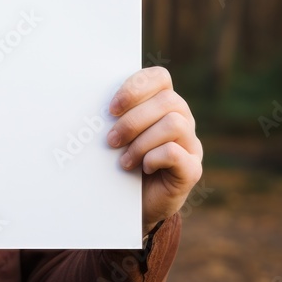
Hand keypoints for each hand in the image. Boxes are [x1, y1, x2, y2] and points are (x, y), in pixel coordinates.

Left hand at [107, 66, 202, 235]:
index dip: (135, 88)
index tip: (111, 108)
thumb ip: (112, 118)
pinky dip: (154, 158)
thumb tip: (88, 107)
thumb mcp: (115, 136)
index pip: (159, 77)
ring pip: (174, 124)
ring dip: (141, 142)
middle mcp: (182, 119)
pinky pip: (176, 152)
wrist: (131, 205)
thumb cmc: (119, 164)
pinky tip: (143, 167)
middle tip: (111, 141)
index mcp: (163, 103)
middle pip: (166, 101)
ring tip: (124, 160)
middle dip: (133, 121)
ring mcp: (191, 144)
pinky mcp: (192, 169)